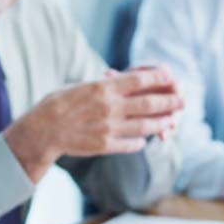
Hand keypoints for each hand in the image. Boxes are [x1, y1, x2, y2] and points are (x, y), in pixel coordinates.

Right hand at [4, 66, 183, 181]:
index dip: (158, 78)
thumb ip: (102, 86)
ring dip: (162, 123)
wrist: (41, 132)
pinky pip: (131, 144)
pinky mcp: (105, 146)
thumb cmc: (56, 104)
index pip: (139, 80)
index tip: (170, 76)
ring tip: (172, 122)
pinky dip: (140, 142)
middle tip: (182, 101)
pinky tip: (144, 140)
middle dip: (169, 102)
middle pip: (148, 104)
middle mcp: (110, 108)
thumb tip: (120, 80)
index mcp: (103, 89)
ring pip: (145, 126)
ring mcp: (109, 129)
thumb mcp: (79, 87)